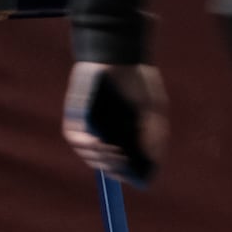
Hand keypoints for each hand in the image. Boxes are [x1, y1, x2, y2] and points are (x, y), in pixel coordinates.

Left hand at [62, 61, 168, 181]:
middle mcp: (106, 134)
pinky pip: (76, 138)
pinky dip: (87, 146)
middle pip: (107, 163)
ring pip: (91, 154)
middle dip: (116, 168)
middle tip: (126, 165)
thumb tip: (154, 159)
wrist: (121, 54)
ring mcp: (89, 127)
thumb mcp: (154, 108)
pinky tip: (100, 144)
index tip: (139, 176)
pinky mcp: (76, 117)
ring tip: (117, 154)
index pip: (125, 163)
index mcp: (126, 135)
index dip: (131, 172)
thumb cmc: (138, 80)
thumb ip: (155, 133)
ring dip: (102, 159)